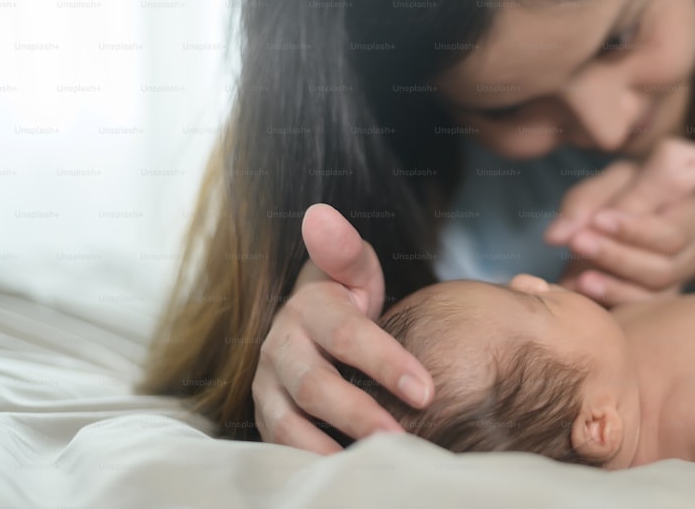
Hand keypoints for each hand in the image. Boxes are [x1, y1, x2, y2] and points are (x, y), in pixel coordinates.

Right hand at [252, 204, 433, 452]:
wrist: (312, 321)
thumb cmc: (348, 295)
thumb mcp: (353, 267)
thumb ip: (346, 249)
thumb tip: (320, 215)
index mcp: (309, 308)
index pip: (348, 336)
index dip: (386, 363)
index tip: (427, 391)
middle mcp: (281, 347)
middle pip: (316, 386)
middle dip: (360, 415)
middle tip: (403, 441)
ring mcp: (268, 385)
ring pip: (290, 424)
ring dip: (330, 450)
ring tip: (375, 469)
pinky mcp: (267, 415)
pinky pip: (282, 447)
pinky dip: (310, 464)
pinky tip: (346, 479)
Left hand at [545, 139, 694, 304]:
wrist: (636, 214)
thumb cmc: (626, 190)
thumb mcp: (609, 182)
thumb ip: (584, 203)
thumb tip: (555, 237)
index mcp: (687, 207)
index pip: (669, 223)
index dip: (633, 227)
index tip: (597, 219)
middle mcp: (693, 243)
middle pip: (664, 262)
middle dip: (617, 255)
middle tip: (578, 243)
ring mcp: (681, 274)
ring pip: (655, 289)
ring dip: (614, 285)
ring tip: (580, 278)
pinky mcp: (663, 296)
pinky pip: (642, 308)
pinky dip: (612, 302)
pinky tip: (583, 291)